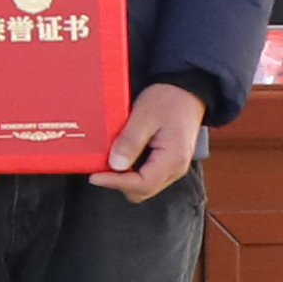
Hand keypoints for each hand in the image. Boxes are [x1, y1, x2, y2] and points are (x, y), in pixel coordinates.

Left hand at [103, 80, 212, 199]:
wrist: (187, 91)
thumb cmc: (168, 100)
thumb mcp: (144, 117)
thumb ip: (130, 142)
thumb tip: (115, 165)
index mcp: (172, 159)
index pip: (142, 184)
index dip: (115, 183)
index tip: (95, 176)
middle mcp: (176, 169)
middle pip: (142, 191)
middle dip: (119, 183)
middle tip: (100, 168)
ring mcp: (174, 167)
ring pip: (144, 186)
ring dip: (125, 178)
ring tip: (109, 162)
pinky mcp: (169, 163)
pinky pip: (148, 176)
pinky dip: (132, 172)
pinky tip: (122, 158)